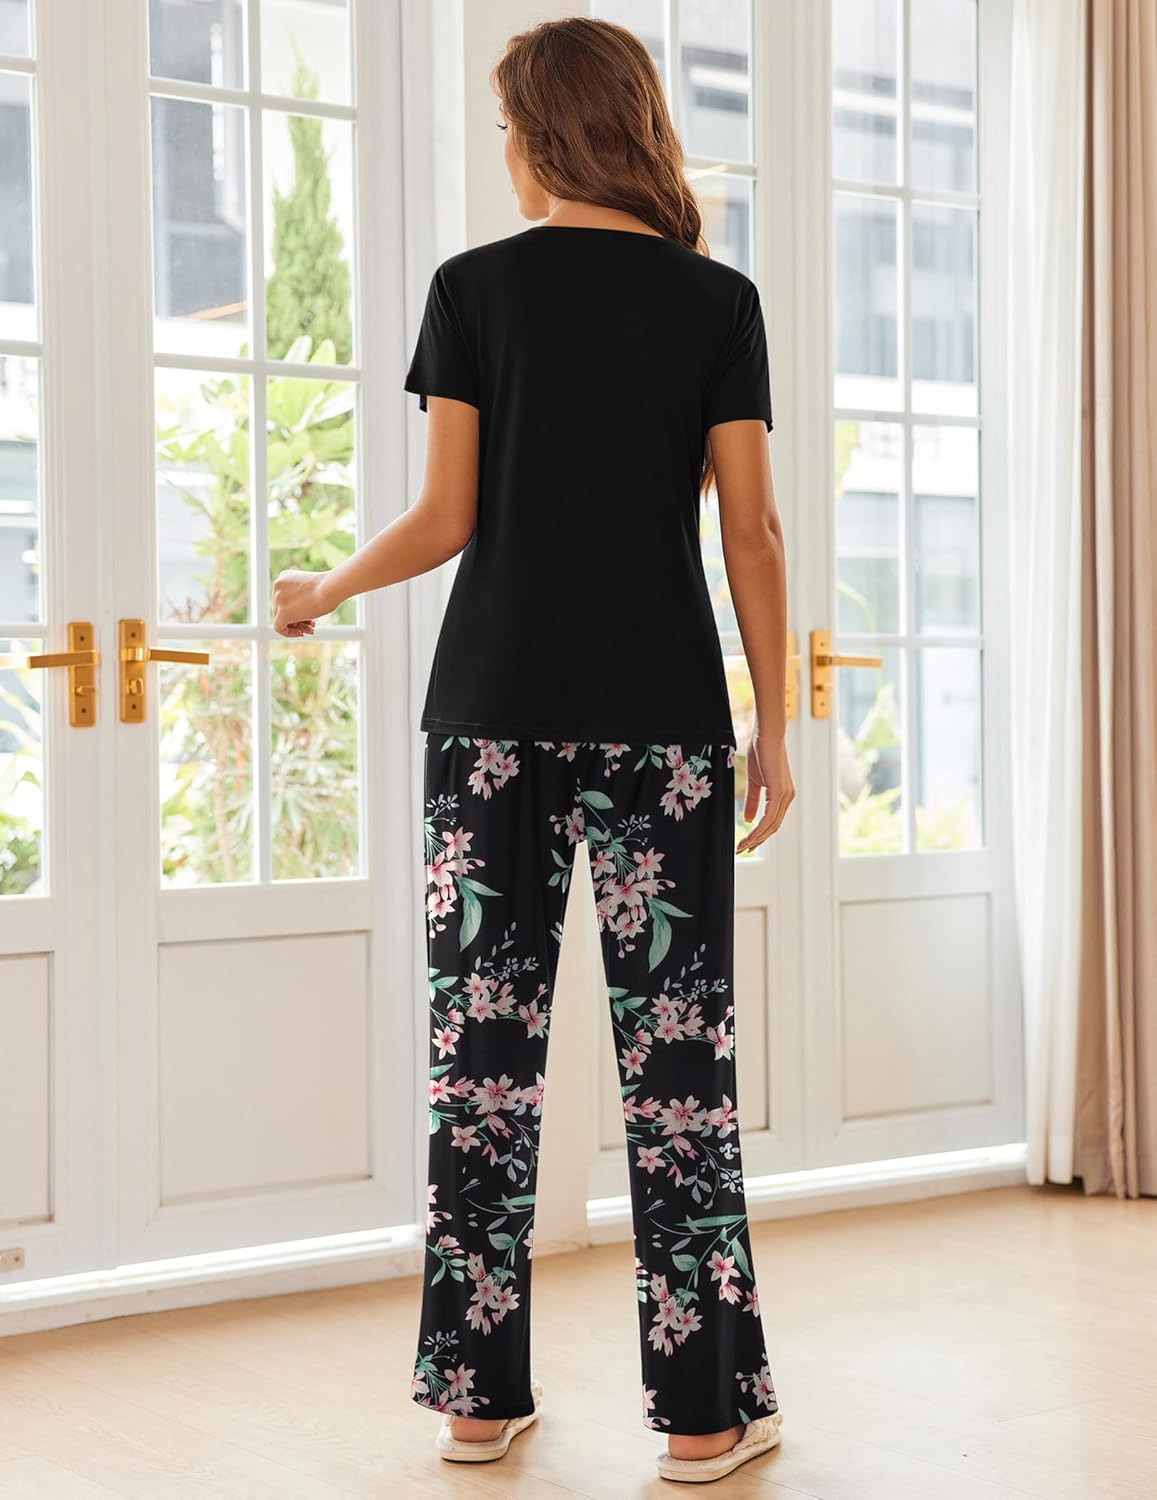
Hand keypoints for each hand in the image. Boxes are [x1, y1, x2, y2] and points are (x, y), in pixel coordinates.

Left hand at [272, 569, 330, 636]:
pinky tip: (301, 634)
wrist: (331, 588)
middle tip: (312, 625)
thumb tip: (298, 616)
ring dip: (296, 626)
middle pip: (282, 609)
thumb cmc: (329, 588)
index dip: (297, 610)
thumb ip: (301, 599)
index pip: (285, 599)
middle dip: (297, 619)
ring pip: (280, 619)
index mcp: (284, 577)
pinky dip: (289, 633)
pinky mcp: (282, 612)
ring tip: (310, 630)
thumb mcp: (311, 589)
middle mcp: (277, 586)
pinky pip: (278, 628)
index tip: (310, 616)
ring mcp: (278, 599)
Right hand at [736, 729, 794, 854]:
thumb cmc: (760, 752)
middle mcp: (787, 798)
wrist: (766, 735)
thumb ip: (752, 801)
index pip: (772, 821)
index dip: (759, 835)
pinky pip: (769, 817)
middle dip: (757, 841)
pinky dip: (759, 828)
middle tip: (742, 850)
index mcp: (782, 795)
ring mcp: (785, 796)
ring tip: (742, 846)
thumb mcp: (754, 781)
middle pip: (773, 827)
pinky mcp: (779, 792)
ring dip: (756, 838)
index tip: (746, 844)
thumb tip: (748, 820)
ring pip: (771, 825)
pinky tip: (749, 835)